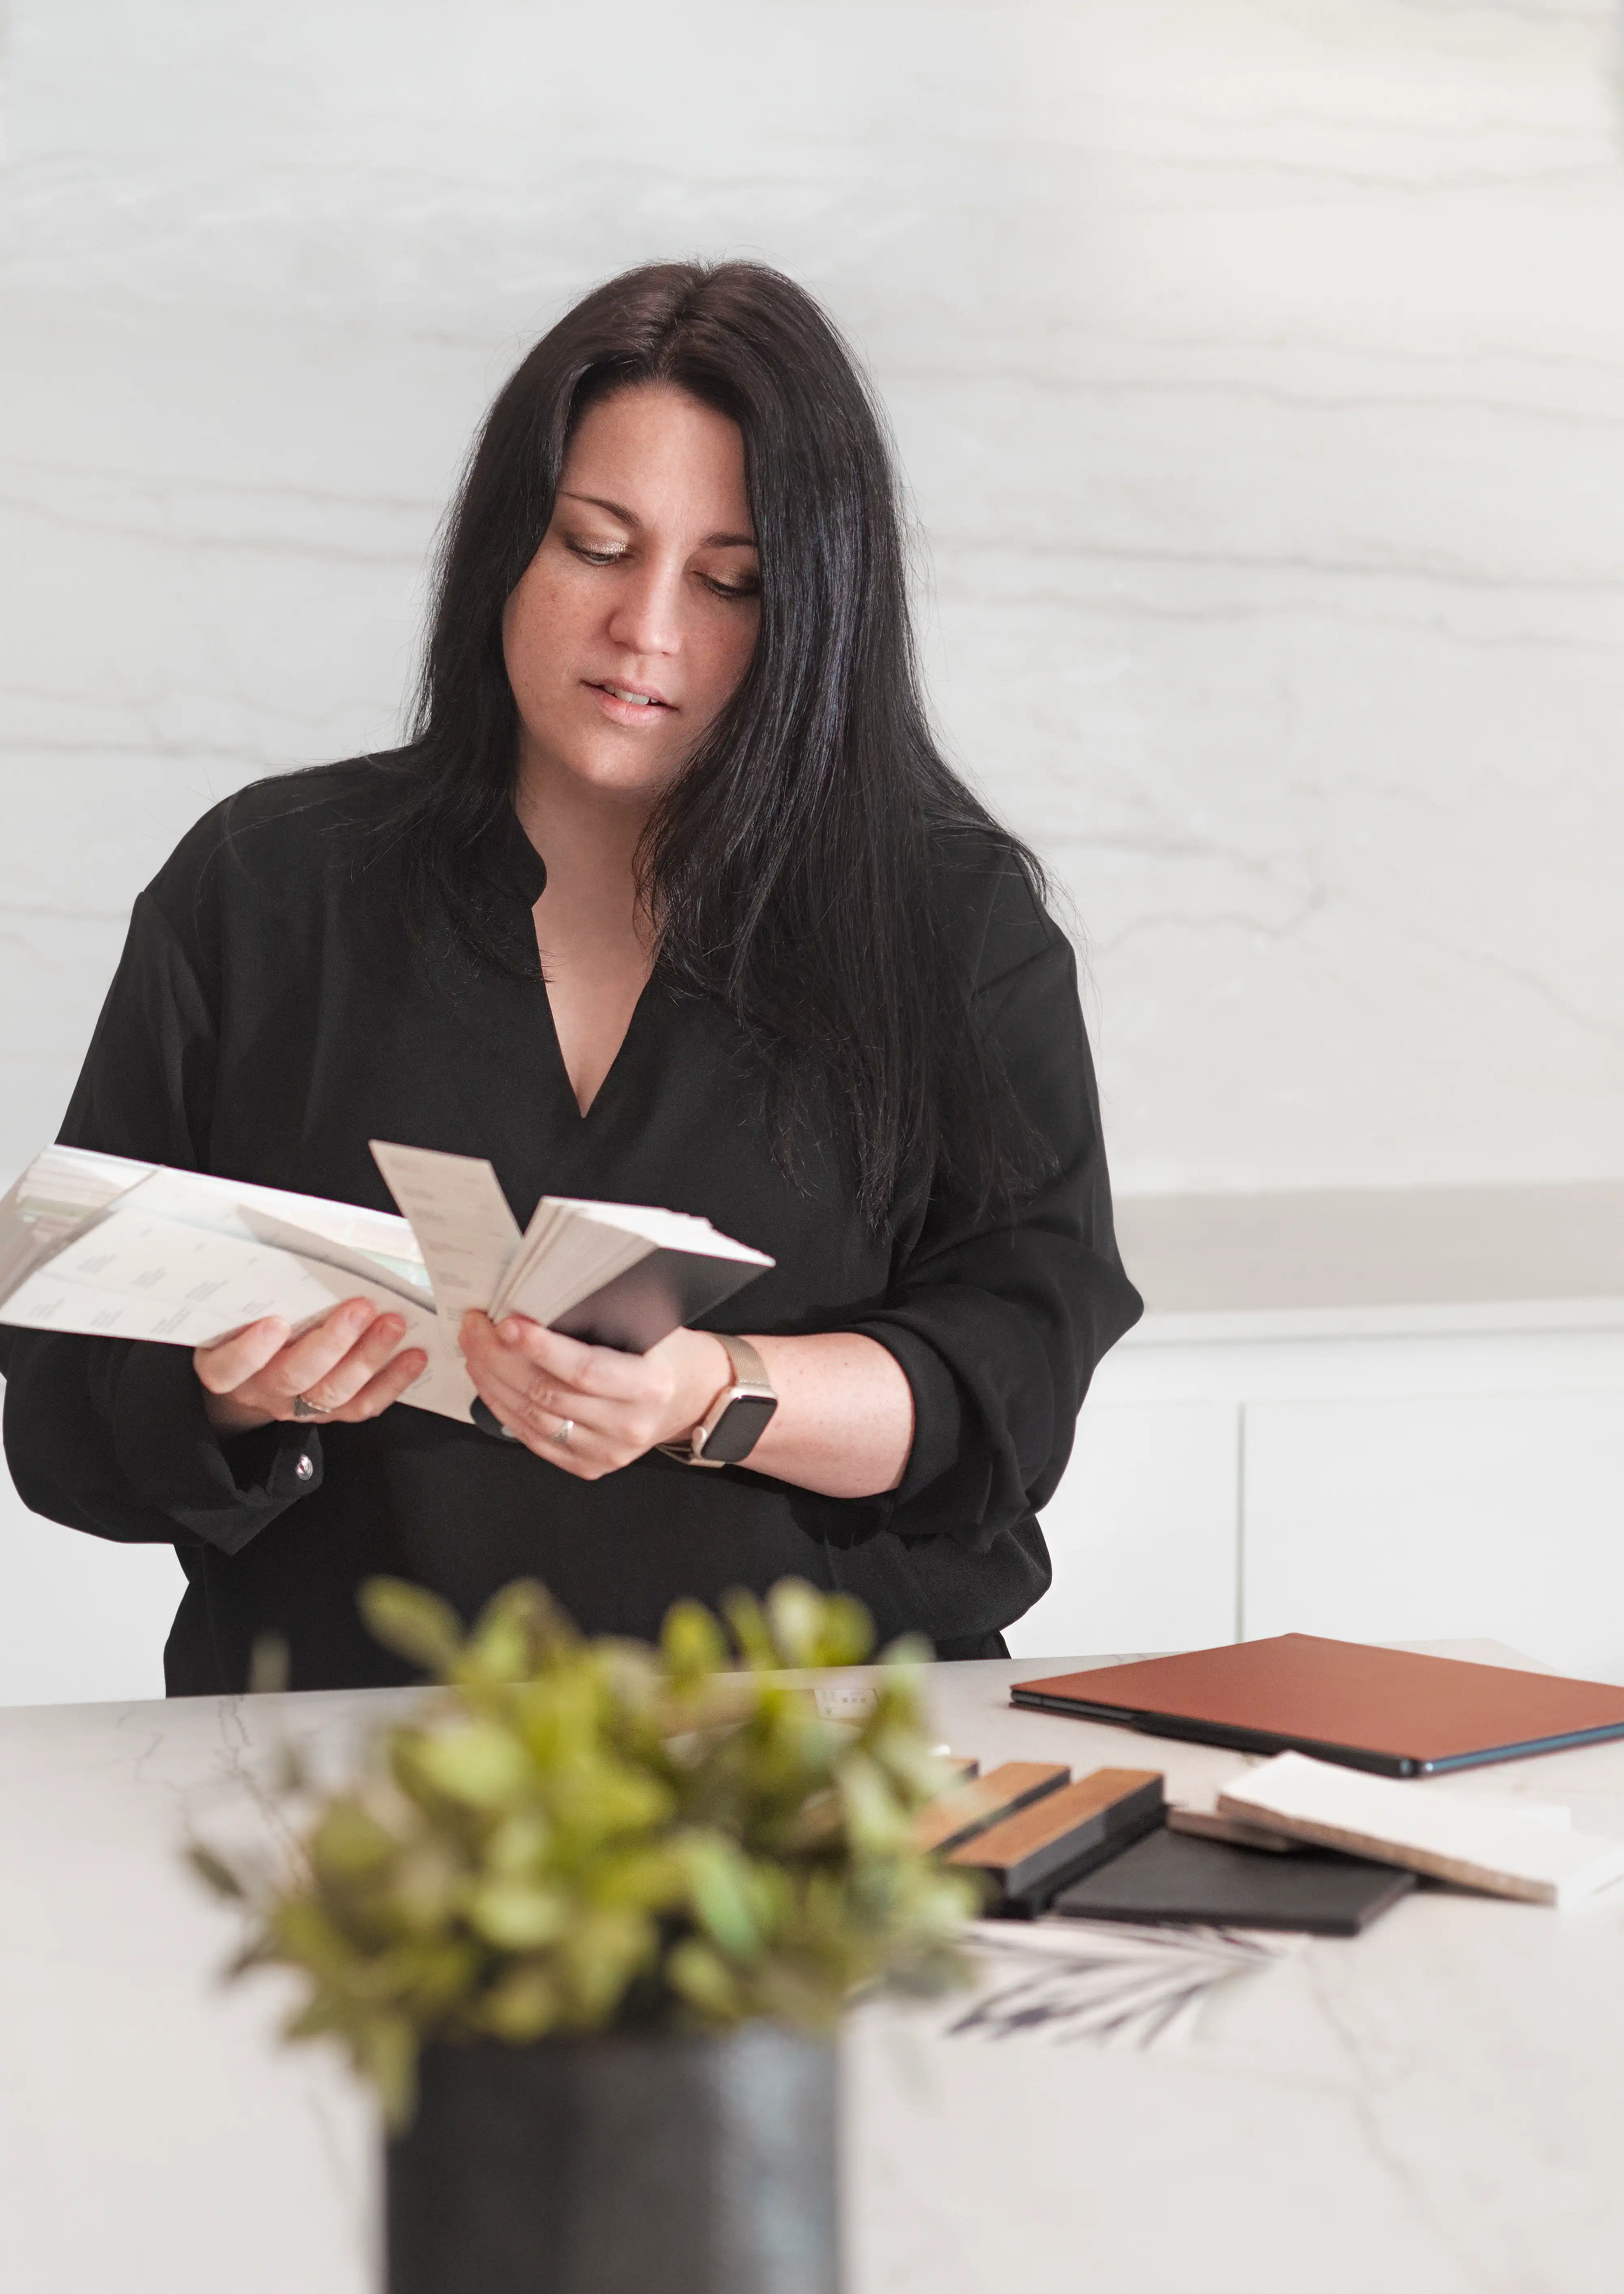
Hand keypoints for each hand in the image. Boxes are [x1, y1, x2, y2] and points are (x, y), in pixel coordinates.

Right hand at [195, 1296, 428, 1436]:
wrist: (247, 1376)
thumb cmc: (243, 1327)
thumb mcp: (234, 1313)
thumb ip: (253, 1294)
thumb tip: (291, 1247)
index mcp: (225, 1366)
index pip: (228, 1366)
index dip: (250, 1351)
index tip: (275, 1322)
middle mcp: (260, 1390)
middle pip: (293, 1376)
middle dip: (332, 1342)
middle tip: (361, 1307)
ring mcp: (295, 1407)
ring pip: (332, 1392)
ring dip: (368, 1357)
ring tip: (394, 1324)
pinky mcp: (328, 1414)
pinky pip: (361, 1405)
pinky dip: (392, 1382)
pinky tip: (415, 1356)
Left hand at [458, 1312, 729, 1480]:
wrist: (693, 1396)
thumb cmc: (668, 1354)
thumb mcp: (650, 1327)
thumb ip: (603, 1320)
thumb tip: (539, 1299)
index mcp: (649, 1386)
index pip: (585, 1370)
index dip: (541, 1348)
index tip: (506, 1324)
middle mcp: (628, 1424)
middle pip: (548, 1394)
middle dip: (501, 1358)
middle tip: (476, 1328)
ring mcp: (608, 1451)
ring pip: (533, 1418)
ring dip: (494, 1382)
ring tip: (475, 1350)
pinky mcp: (590, 1465)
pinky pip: (535, 1440)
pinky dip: (505, 1409)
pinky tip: (490, 1383)